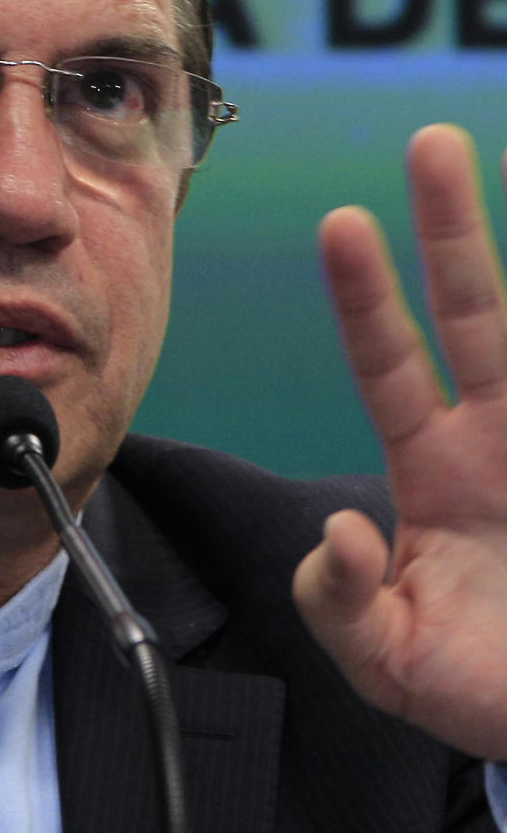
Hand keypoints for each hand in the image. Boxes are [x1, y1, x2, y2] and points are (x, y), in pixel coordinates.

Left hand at [294, 124, 506, 758]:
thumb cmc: (477, 689)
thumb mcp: (389, 661)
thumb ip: (341, 605)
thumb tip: (341, 533)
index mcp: (435, 470)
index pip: (388, 364)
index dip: (365, 297)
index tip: (341, 222)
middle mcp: (499, 437)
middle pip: (477, 313)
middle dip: (454, 229)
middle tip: (432, 142)